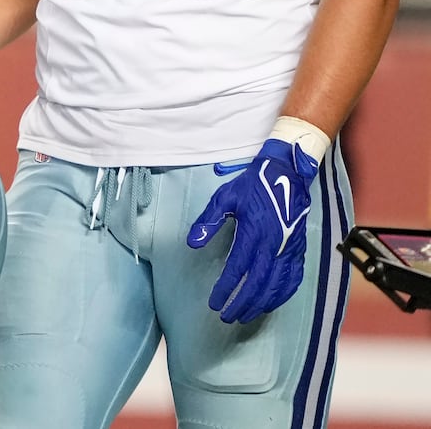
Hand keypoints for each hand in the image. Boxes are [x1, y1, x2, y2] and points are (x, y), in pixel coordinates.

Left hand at [188, 138, 320, 323]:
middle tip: (226, 317)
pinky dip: (282, 295)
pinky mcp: (298, 249)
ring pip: (276, 286)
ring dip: (260, 304)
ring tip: (244, 315)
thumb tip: (192, 243)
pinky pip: (293, 279)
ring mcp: (289, 249)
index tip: (214, 303)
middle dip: (241, 303)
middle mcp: (274, 245)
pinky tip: (271, 303)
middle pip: (257, 284)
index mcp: (254, 232)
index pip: (237, 269)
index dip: (226, 289)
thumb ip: (208, 221)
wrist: (287, 174)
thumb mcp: (225, 197)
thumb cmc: (252, 185)